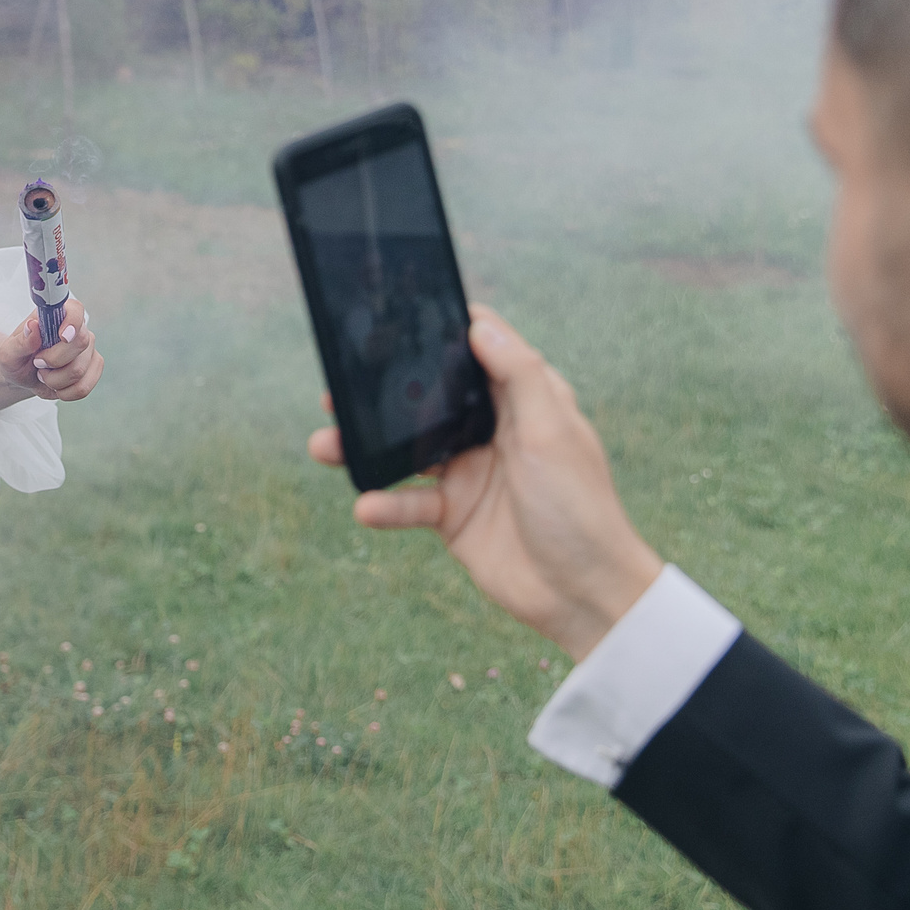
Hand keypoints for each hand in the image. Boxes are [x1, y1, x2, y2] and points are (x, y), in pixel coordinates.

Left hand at [4, 296, 101, 401]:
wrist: (23, 376)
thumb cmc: (17, 358)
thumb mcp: (9, 352)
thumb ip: (21, 341)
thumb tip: (32, 326)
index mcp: (56, 316)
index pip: (75, 309)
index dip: (73, 321)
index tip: (62, 336)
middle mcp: (77, 329)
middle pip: (81, 343)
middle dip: (54, 360)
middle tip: (38, 363)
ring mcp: (88, 349)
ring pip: (79, 370)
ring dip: (55, 380)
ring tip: (44, 375)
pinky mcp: (93, 368)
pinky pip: (84, 386)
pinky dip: (65, 392)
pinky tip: (56, 386)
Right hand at [307, 306, 661, 660]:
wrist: (583, 594)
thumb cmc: (581, 508)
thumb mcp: (551, 433)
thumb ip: (518, 377)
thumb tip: (480, 326)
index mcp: (523, 402)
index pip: (479, 353)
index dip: (443, 333)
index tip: (398, 315)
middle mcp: (492, 432)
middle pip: (429, 400)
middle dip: (385, 393)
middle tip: (340, 387)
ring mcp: (469, 472)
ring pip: (406, 449)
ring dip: (366, 447)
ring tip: (326, 444)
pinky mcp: (453, 515)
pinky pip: (408, 503)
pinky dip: (385, 504)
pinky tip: (366, 505)